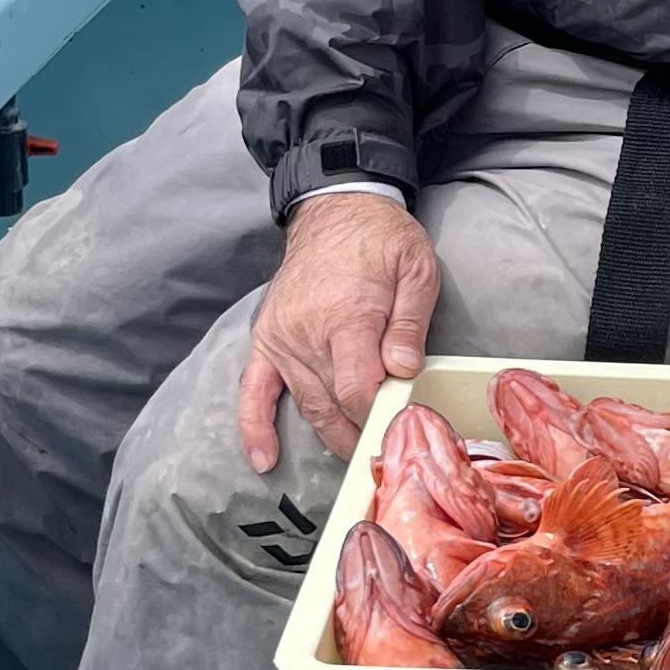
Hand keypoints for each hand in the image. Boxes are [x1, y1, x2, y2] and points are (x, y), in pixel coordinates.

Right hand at [237, 195, 439, 470]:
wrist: (336, 210)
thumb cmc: (383, 240)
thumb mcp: (416, 271)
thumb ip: (411, 324)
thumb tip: (404, 370)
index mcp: (347, 317)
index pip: (358, 389)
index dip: (380, 416)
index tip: (401, 428)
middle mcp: (307, 333)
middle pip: (332, 405)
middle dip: (361, 433)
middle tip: (388, 453)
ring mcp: (282, 339)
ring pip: (306, 404)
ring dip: (331, 435)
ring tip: (356, 457)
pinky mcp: (267, 340)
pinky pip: (253, 389)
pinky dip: (253, 427)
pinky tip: (263, 459)